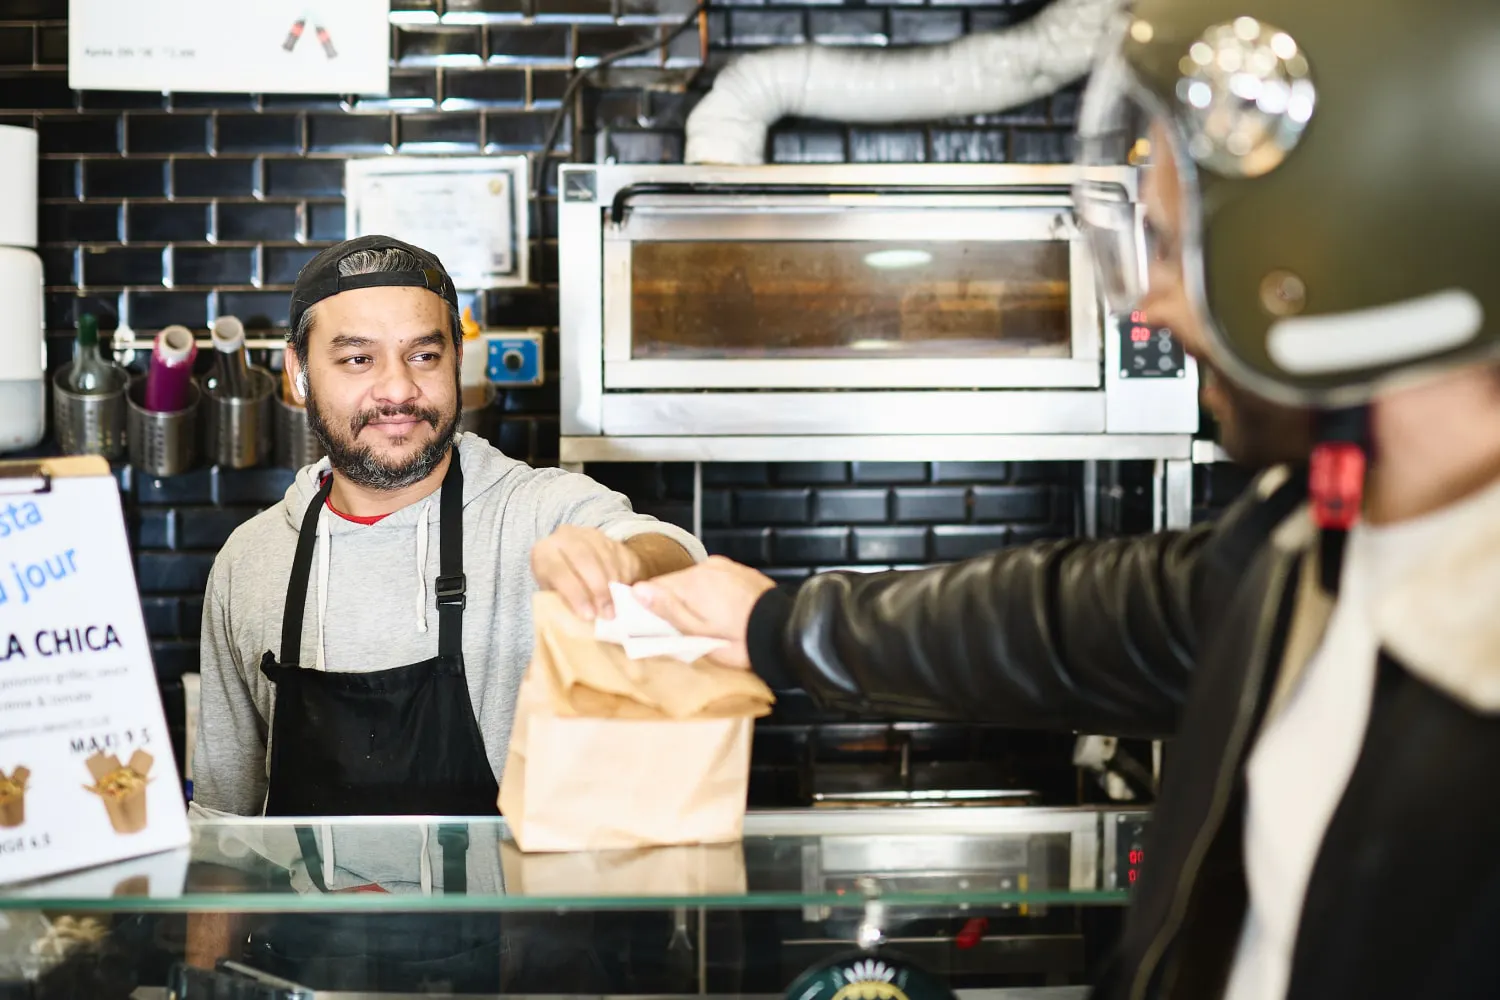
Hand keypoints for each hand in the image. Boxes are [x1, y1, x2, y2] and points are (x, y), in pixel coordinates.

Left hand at [531, 525, 643, 620]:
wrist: (571, 562)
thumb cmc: (560, 585)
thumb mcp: (554, 594)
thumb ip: (565, 603)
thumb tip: (588, 621)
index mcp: (544, 552)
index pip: (558, 571)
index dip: (575, 594)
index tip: (589, 616)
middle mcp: (566, 536)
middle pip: (585, 559)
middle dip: (599, 589)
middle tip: (608, 614)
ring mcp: (591, 535)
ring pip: (607, 557)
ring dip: (615, 585)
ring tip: (618, 608)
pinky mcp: (612, 538)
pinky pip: (624, 556)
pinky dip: (626, 577)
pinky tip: (625, 593)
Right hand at [630, 556, 775, 669]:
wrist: (785, 632)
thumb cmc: (741, 640)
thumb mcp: (699, 634)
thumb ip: (668, 610)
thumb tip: (638, 591)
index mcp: (693, 583)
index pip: (654, 587)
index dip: (650, 606)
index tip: (654, 624)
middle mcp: (707, 567)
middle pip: (674, 583)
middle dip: (674, 603)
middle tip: (685, 630)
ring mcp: (725, 567)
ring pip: (694, 581)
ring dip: (693, 598)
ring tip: (707, 622)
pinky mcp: (738, 570)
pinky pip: (714, 579)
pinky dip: (711, 593)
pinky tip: (722, 611)